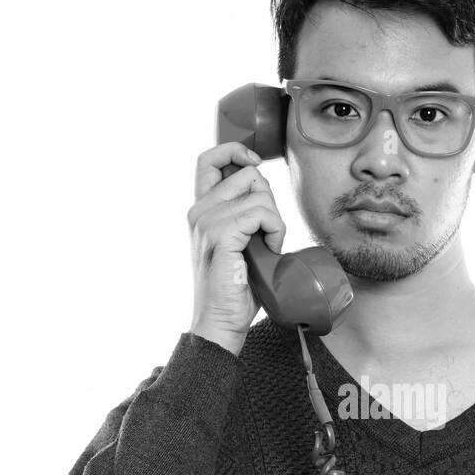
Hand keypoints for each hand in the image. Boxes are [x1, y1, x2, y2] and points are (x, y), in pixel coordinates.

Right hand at [187, 141, 285, 354]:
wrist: (220, 322)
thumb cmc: (235, 288)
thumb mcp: (238, 242)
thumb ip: (243, 214)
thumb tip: (263, 187)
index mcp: (200, 210)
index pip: (209, 159)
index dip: (235, 152)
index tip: (254, 164)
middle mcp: (199, 211)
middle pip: (248, 174)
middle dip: (269, 200)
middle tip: (266, 234)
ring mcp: (207, 221)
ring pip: (259, 193)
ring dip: (275, 220)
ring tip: (267, 247)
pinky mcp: (220, 234)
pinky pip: (262, 212)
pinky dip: (276, 230)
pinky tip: (269, 251)